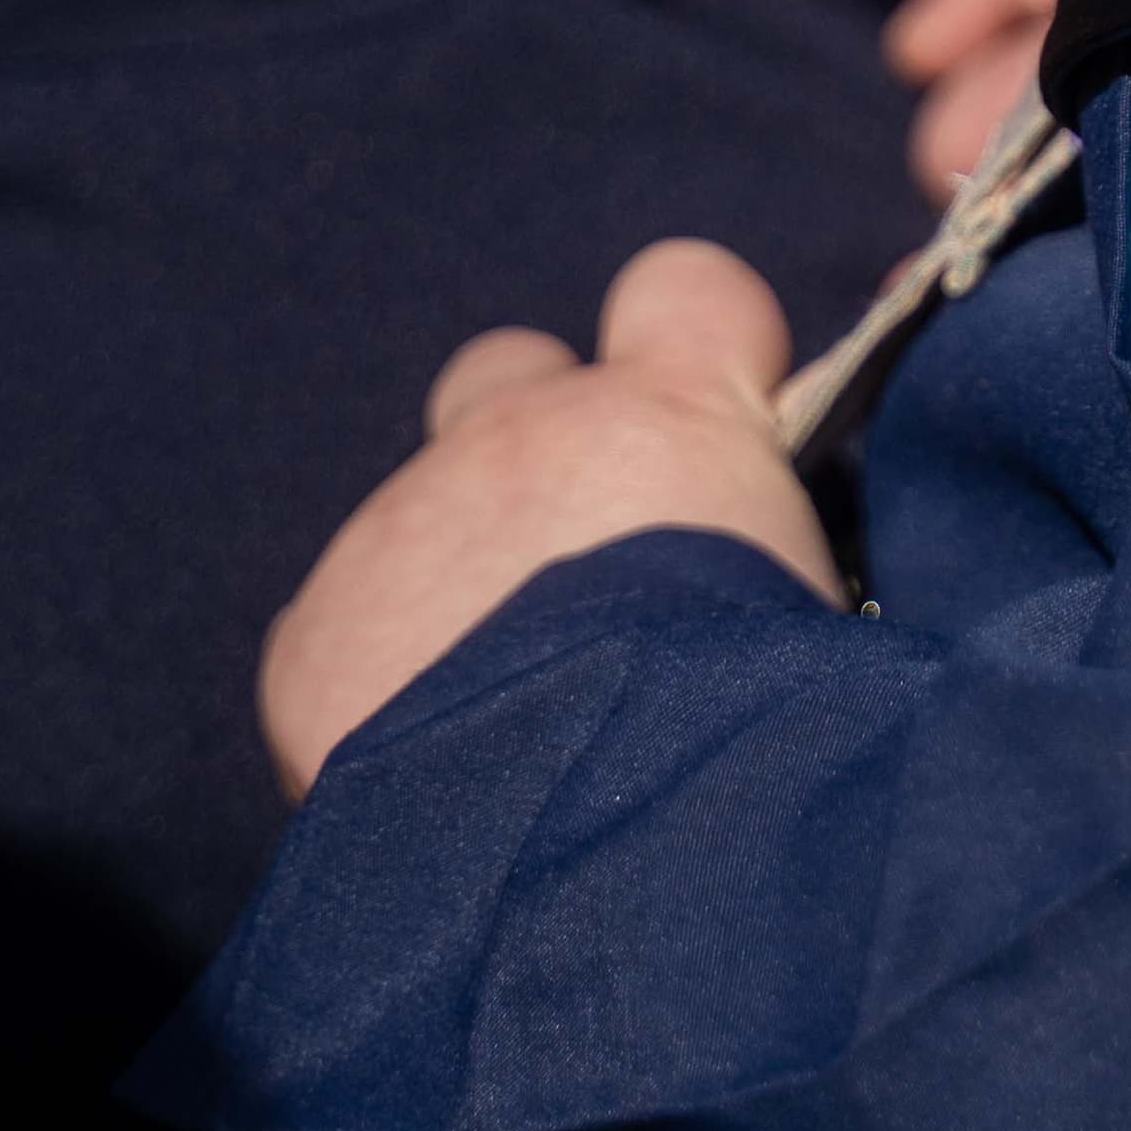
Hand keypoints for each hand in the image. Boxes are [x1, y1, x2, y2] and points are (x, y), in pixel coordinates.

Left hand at [260, 241, 841, 799]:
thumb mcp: (814, 610)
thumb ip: (769, 557)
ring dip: (458, 593)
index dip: (697, 346)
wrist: (608, 843)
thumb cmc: (761, 726)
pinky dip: (376, 697)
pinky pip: (334, 641)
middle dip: (534, 448)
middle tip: (582, 576)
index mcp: (672, 415)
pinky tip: (438, 784)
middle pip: (507, 371)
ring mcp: (404, 524)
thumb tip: (769, 581)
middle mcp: (524, 432)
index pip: (685, 287)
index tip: (710, 431)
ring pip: (416, 523)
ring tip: (519, 729)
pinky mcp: (315, 636)